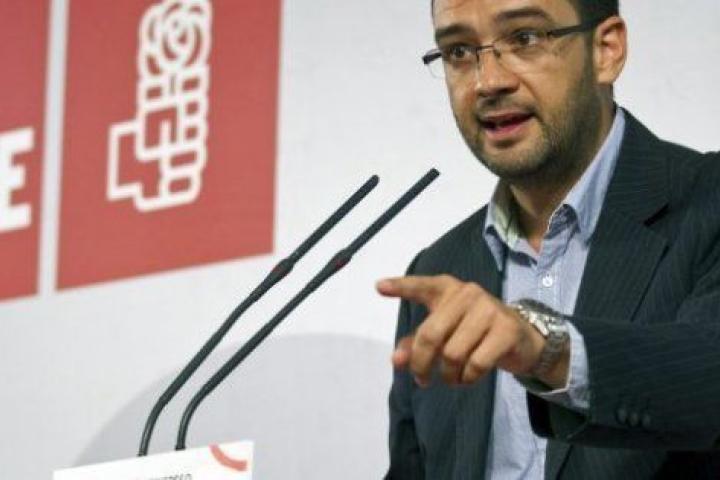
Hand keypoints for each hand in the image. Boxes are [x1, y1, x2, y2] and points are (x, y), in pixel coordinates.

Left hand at [377, 274, 568, 387]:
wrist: (521, 339)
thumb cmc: (473, 332)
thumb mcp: (444, 333)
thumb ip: (416, 343)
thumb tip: (396, 360)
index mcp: (447, 289)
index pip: (422, 286)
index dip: (401, 287)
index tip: (378, 286)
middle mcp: (467, 293)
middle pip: (431, 335)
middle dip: (421, 363)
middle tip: (422, 379)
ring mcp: (489, 309)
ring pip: (453, 354)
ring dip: (448, 375)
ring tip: (451, 378)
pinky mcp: (506, 329)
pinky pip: (476, 364)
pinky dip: (467, 378)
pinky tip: (468, 378)